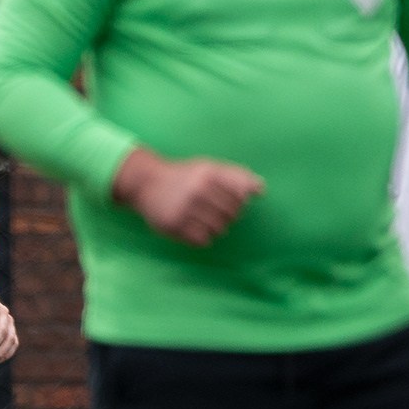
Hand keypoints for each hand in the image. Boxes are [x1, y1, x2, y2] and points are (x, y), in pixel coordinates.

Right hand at [113, 148, 263, 245]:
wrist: (146, 183)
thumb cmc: (184, 176)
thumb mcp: (209, 168)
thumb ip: (236, 176)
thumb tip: (262, 190)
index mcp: (209, 174)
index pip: (242, 196)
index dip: (239, 200)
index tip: (226, 198)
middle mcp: (197, 190)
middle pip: (232, 214)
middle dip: (227, 215)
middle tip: (213, 210)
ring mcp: (185, 209)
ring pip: (219, 229)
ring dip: (216, 228)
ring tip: (204, 220)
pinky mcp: (174, 226)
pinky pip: (202, 241)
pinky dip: (202, 237)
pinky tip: (194, 228)